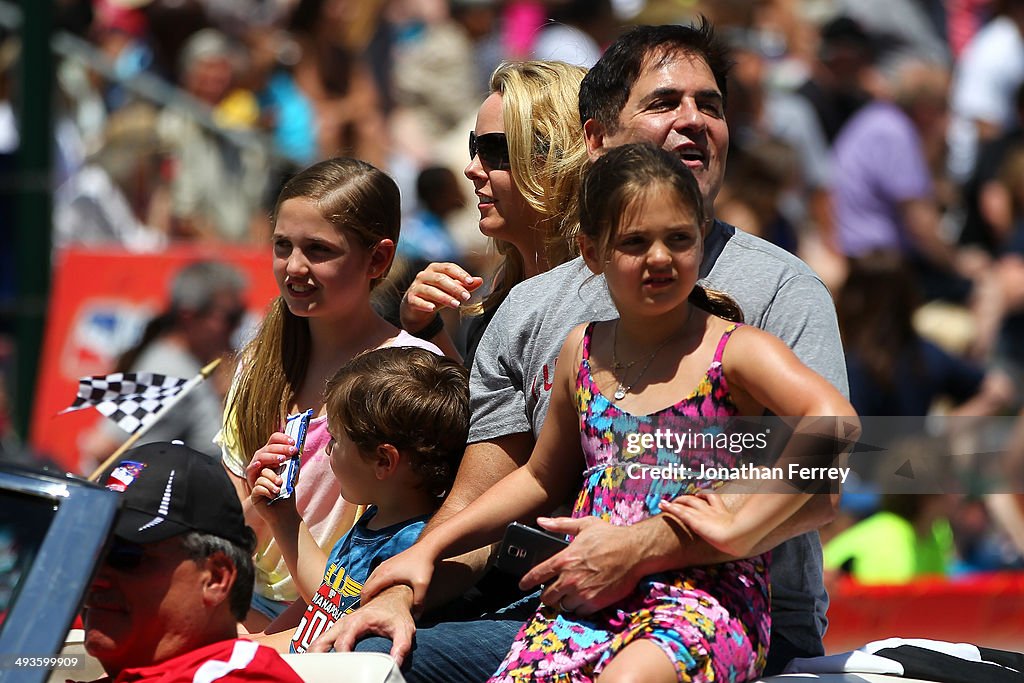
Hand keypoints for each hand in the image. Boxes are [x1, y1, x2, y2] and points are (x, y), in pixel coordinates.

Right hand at [245, 431, 297, 516]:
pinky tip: (274, 494)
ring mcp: (254, 478)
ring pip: (261, 470)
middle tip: (288, 455)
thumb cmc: (287, 490)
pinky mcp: (253, 492)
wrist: (285, 512)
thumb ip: (293, 460)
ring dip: (273, 476)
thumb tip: (298, 446)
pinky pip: (258, 486)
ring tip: (280, 483)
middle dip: (277, 452)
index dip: (281, 439)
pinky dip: (268, 489)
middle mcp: (259, 466)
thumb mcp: (292, 472)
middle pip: (263, 452)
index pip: (271, 441)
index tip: (293, 443)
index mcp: (269, 458)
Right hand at [307, 585, 415, 664]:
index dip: (341, 655)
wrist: (392, 596)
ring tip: (312, 672)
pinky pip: (322, 642)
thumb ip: (402, 645)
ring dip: (314, 656)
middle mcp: (345, 622)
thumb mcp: (404, 629)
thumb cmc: (396, 614)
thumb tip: (396, 662)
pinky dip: (317, 653)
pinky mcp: (338, 630)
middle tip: (318, 673)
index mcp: (358, 620)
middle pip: (323, 641)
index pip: (343, 640)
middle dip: (318, 657)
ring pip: (319, 641)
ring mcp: (339, 625)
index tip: (343, 669)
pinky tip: (317, 667)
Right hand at [360, 543, 437, 614]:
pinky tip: (383, 592)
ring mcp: (384, 565)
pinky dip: (375, 585)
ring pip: (370, 581)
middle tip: (370, 612)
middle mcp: (381, 569)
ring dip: (370, 592)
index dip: (364, 604)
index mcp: (384, 575)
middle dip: (365, 599)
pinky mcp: (388, 563)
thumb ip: (419, 603)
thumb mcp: (422, 586)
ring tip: (375, 604)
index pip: (366, 592)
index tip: (366, 615)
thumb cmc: (424, 565)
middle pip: (365, 587)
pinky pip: (376, 576)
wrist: (427, 549)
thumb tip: (417, 618)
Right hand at [400, 263, 482, 332]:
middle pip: (440, 279)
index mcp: (435, 269)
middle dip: (455, 288)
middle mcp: (424, 275)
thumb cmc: (436, 294)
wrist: (416, 306)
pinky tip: (433, 308)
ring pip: (430, 290)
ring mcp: (416, 286)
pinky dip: (425, 304)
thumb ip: (465, 285)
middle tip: (467, 297)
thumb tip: (480, 280)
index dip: (460, 274)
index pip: (449, 268)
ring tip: (456, 305)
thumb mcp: (451, 290)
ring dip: (444, 297)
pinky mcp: (410, 299)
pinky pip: (417, 301)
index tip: (471, 282)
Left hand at [521, 516, 640, 615]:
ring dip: (566, 601)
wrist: (635, 551)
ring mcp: (582, 592)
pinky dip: (580, 608)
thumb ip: (560, 525)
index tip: (523, 585)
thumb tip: (541, 521)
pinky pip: (580, 612)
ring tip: (573, 594)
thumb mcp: (584, 525)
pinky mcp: (595, 603)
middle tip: (554, 591)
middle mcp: (570, 578)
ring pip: (563, 606)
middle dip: (548, 594)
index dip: (527, 581)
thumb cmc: (610, 536)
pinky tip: (585, 599)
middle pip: (547, 596)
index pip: (537, 574)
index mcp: (564, 559)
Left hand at [659, 494, 746, 556]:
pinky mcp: (695, 520)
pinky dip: (670, 508)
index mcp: (724, 514)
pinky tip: (662, 505)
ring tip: (667, 503)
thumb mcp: (744, 539)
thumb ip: (741, 539)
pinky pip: (679, 512)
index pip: (714, 499)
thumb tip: (744, 547)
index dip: (705, 495)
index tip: (699, 494)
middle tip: (681, 499)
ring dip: (676, 501)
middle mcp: (712, 511)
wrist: (738, 537)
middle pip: (698, 498)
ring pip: (687, 502)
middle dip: (688, 498)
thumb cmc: (742, 541)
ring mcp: (703, 514)